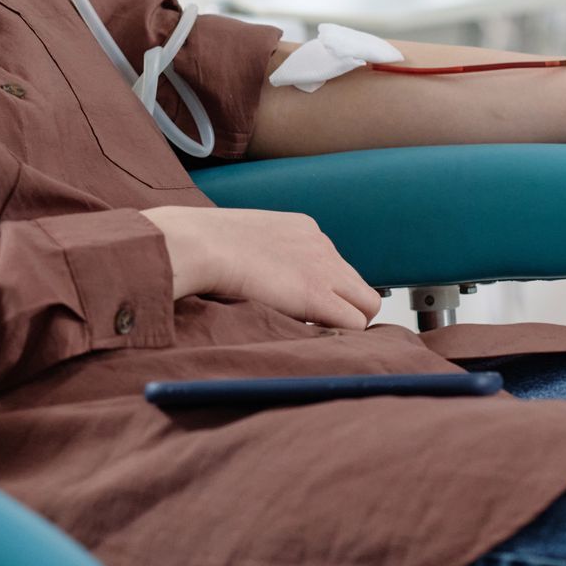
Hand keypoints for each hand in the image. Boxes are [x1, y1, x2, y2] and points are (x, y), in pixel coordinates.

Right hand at [140, 205, 382, 328]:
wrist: (199, 243)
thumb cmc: (202, 245)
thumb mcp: (241, 240)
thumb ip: (261, 255)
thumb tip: (255, 275)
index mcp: (303, 228)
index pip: (335, 265)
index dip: (324, 291)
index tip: (301, 306)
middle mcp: (321, 244)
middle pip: (359, 286)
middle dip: (343, 309)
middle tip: (314, 327)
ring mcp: (324, 267)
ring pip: (366, 305)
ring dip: (344, 323)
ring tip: (311, 334)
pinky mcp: (318, 294)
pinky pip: (355, 323)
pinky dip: (339, 335)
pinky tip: (309, 336)